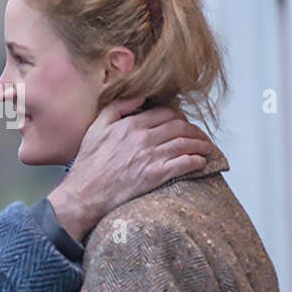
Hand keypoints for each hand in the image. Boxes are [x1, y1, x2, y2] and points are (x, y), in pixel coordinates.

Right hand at [47, 97, 212, 241]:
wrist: (85, 195)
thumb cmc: (88, 166)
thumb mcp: (96, 129)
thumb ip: (116, 108)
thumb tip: (137, 95)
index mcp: (130, 125)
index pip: (165, 113)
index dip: (178, 116)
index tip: (183, 122)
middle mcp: (143, 138)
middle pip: (179, 127)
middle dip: (194, 130)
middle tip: (200, 135)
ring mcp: (151, 157)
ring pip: (185, 144)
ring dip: (200, 144)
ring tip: (206, 147)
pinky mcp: (156, 176)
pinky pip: (184, 164)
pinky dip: (196, 161)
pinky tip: (200, 162)